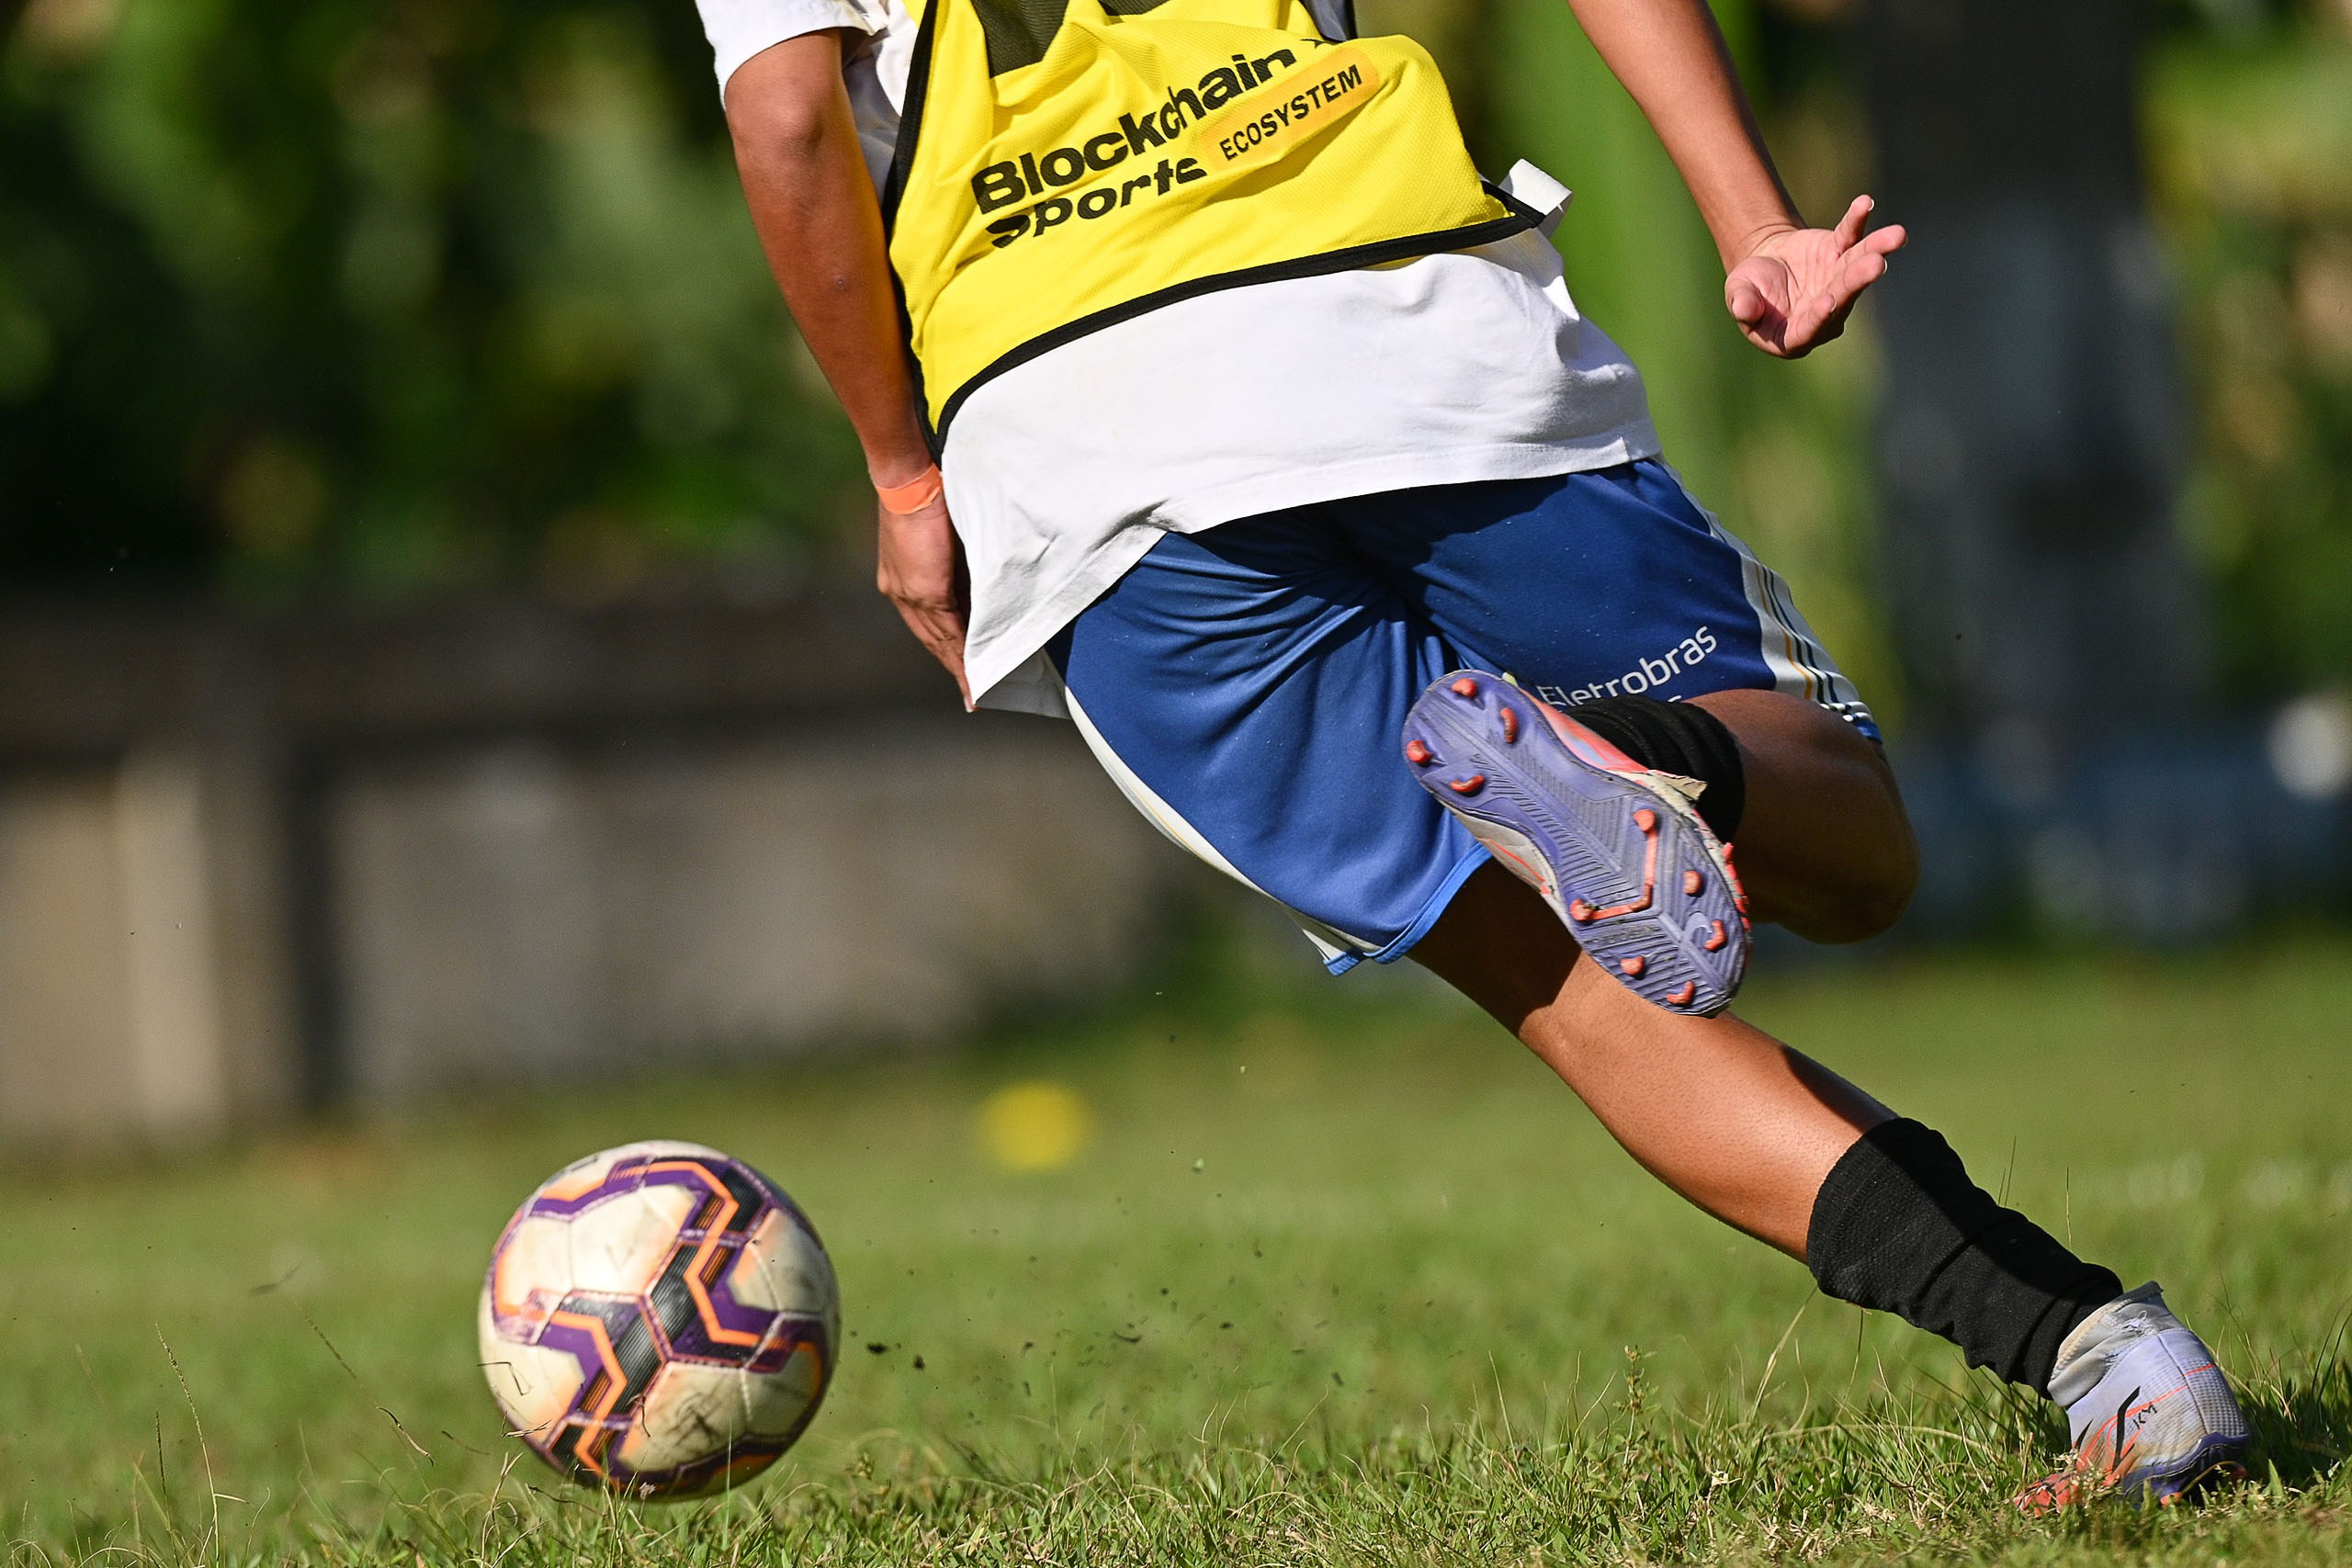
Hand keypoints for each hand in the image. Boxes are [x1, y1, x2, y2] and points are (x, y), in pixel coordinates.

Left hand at [876, 491, 972, 706]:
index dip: (943, 646)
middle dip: (953, 665)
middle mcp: (900, 591)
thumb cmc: (929, 492)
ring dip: (960, 667)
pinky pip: (950, 630)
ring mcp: (910, 593)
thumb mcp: (943, 535)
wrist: (909, 475)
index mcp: (900, 579)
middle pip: (931, 638)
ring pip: (939, 640)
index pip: (925, 621)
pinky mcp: (926, 590)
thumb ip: (954, 563)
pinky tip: (975, 672)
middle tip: (972, 692)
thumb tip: (978, 582)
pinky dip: (964, 654)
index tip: (960, 667)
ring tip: (977, 691)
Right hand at [1724, 196, 1905, 358]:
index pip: (1811, 328)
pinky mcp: (1840, 254)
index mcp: (1796, 333)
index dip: (1819, 316)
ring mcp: (1837, 282)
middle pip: (1843, 296)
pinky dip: (1858, 220)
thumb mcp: (1738, 295)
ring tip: (1897, 235)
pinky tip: (1864, 202)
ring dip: (1876, 250)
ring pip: (1857, 267)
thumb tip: (1744, 309)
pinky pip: (1851, 236)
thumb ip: (1742, 304)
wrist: (1763, 266)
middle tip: (1876, 264)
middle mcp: (1825, 312)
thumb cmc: (1749, 290)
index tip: (1827, 302)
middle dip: (1858, 279)